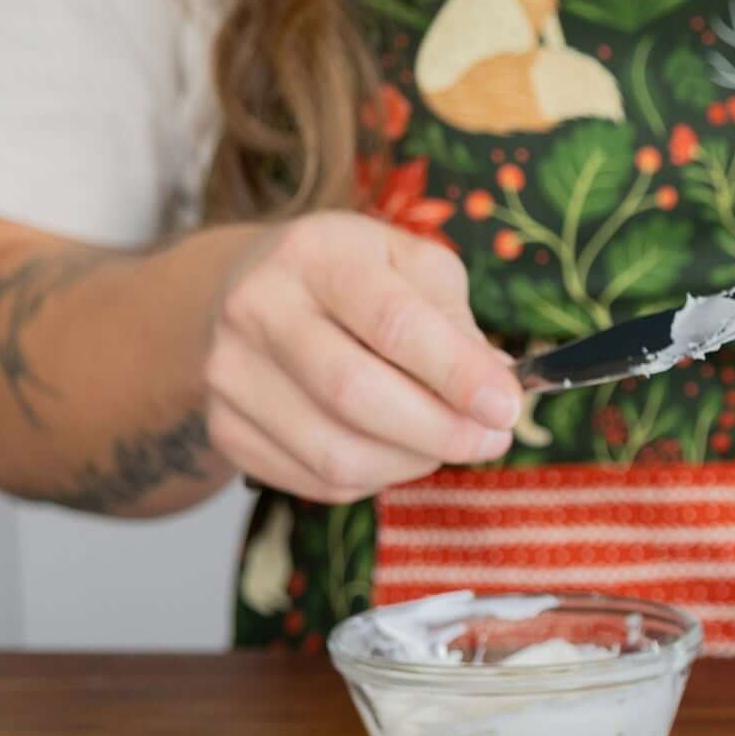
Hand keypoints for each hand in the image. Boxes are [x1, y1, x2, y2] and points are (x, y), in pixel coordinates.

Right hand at [201, 213, 521, 502]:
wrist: (251, 291)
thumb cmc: (353, 277)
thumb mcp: (413, 266)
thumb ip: (456, 322)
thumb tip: (497, 389)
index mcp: (314, 254)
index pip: (392, 323)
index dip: (458, 374)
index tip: (508, 407)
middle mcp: (257, 309)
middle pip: (356, 396)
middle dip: (442, 431)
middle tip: (493, 438)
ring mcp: (230, 374)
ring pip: (337, 454)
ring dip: (413, 462)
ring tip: (447, 443)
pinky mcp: (225, 429)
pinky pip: (317, 481)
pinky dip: (375, 477)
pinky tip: (393, 448)